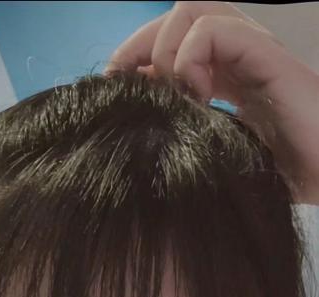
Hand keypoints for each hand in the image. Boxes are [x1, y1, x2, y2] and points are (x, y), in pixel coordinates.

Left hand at [104, 1, 318, 204]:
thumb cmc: (276, 189)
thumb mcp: (216, 164)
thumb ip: (186, 142)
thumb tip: (136, 139)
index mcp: (231, 82)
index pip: (176, 44)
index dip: (137, 58)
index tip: (111, 90)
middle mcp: (243, 61)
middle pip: (181, 17)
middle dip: (139, 44)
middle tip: (120, 83)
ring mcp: (258, 57)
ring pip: (196, 10)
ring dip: (164, 47)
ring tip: (166, 92)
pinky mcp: (272, 63)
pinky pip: (218, 30)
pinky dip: (191, 56)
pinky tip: (193, 96)